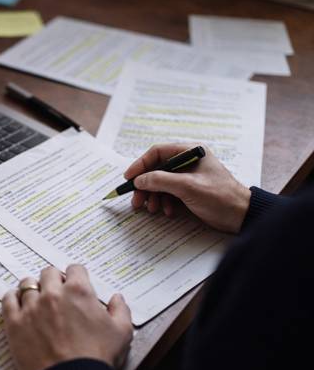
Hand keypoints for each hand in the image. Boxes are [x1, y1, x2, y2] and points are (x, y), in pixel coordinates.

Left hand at [2, 265, 132, 369]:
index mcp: (79, 292)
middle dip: (54, 280)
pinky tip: (17, 302)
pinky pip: (8, 300)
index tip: (75, 283)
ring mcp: (31, 307)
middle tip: (57, 292)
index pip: (75, 269)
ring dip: (33, 289)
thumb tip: (118, 298)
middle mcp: (53, 294)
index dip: (76, 276)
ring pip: (27, 284)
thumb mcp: (122, 333)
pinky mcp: (14, 322)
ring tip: (37, 299)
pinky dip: (12, 298)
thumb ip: (121, 310)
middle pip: (48, 273)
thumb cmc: (97, 358)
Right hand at [125, 144, 250, 233]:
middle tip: (137, 201)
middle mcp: (188, 162)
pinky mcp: (189, 191)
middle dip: (145, 186)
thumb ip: (160, 180)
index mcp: (190, 152)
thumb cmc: (220, 196)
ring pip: (161, 184)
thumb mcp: (187, 186)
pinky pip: (169, 194)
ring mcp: (188, 177)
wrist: (241, 216)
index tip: (129, 178)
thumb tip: (138, 180)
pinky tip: (167, 212)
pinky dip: (164, 203)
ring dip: (154, 197)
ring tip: (152, 209)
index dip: (140, 164)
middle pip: (156, 170)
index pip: (158, 152)